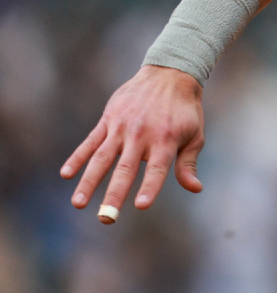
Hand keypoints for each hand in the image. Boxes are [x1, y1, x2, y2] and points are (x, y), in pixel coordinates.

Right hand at [61, 65, 205, 222]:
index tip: (140, 205)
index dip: (150, 187)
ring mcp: (122, 127)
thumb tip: (195, 188)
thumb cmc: (185, 111)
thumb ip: (188, 163)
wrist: (169, 74)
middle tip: (105, 218)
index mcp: (166, 140)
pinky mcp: (108, 119)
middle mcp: (142, 135)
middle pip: (125, 169)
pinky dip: (77, 157)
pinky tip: (66, 174)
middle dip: (114, 194)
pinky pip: (90, 141)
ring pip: (102, 158)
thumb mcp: (194, 135)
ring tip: (78, 203)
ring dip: (88, 182)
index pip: (157, 169)